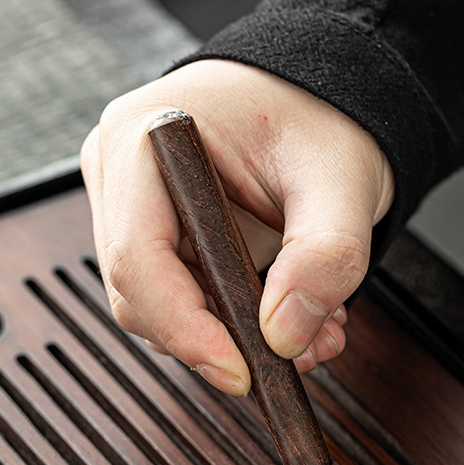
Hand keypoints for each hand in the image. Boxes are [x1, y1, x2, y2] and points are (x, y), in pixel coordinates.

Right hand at [81, 59, 394, 394]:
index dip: (185, 328)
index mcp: (145, 139)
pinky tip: (290, 314)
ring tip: (310, 327)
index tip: (239, 369)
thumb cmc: (319, 112)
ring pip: (161, 311)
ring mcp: (132, 208)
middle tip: (293, 353)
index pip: (138, 259)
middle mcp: (122, 174)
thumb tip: (285, 335)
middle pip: (142, 297)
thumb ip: (325, 256)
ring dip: (234, 338)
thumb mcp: (341, 181)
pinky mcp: (156, 237)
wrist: (321, 95)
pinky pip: (182, 303)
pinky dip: (235, 325)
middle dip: (218, 340)